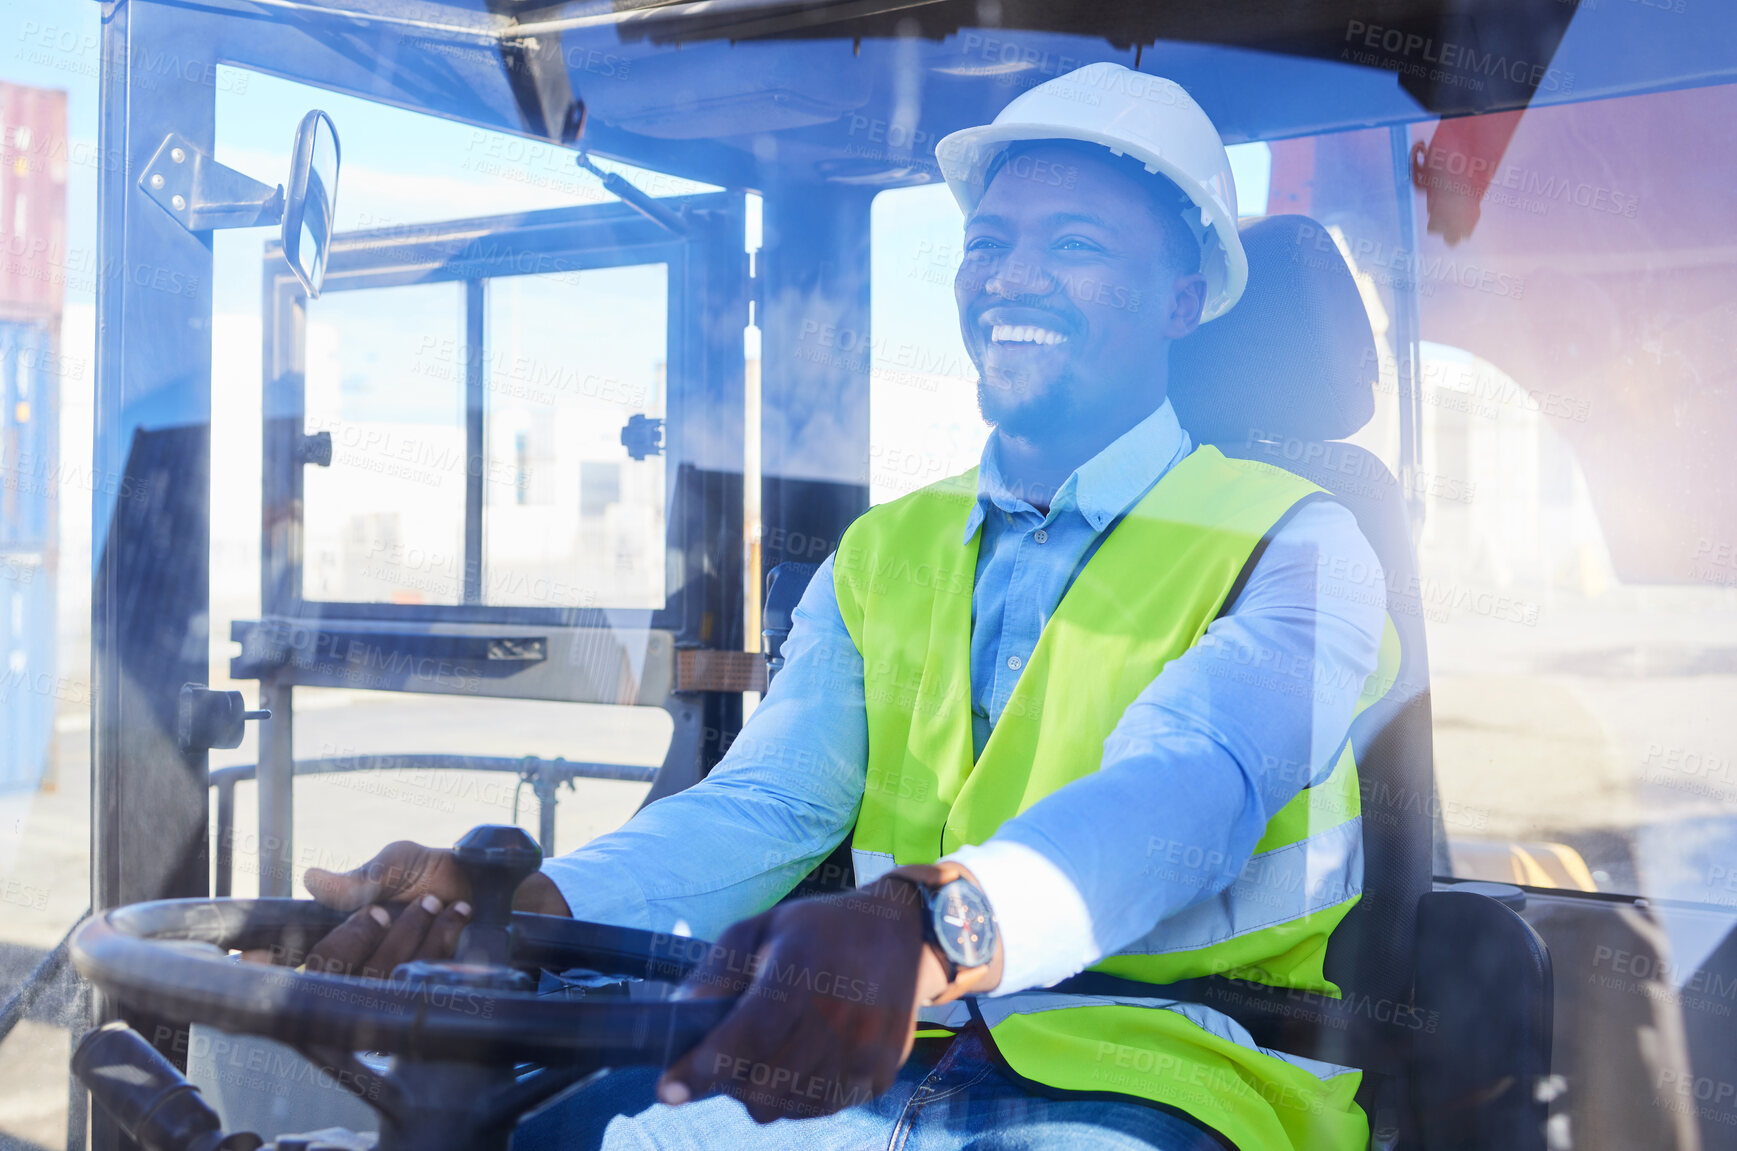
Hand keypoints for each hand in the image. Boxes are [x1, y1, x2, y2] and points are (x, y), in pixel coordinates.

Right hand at [258, 840, 569, 977]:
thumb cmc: (439, 873)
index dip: (267, 959)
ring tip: (435, 904)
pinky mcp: (421, 996)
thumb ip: (361, 877)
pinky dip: (438, 941)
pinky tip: (456, 918)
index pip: (293, 953)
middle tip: (389, 909)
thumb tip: (312, 881)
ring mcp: (387, 985)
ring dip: (408, 933)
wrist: (497, 892)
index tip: (249, 957)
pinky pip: (414, 980)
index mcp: (341, 929)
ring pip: (374, 974)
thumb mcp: (400, 862)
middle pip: (330, 966)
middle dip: (359, 934)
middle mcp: (358, 963)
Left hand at [656, 879, 949, 1122]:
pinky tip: (800, 1062)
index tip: (667, 1090)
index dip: (702, 1068)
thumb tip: (679, 1014)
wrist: (904, 934)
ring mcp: (863, 1051)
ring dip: (763, 1091)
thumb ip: (717, 971)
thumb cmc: (819, 931)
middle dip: (729, 1081)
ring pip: (786, 1106)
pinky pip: (819, 1109)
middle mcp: (837, 1016)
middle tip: (728, 1056)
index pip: (746, 1037)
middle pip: (761, 1087)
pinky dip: (797, 1096)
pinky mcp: (880, 1074)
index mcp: (801, 972)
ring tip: (768, 1054)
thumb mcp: (762, 928)